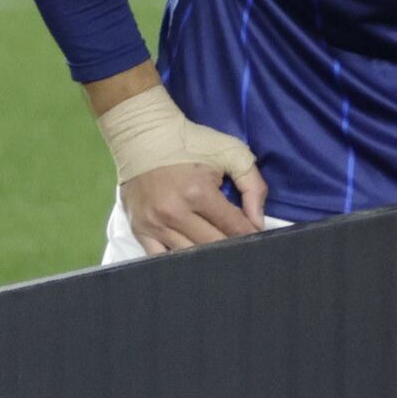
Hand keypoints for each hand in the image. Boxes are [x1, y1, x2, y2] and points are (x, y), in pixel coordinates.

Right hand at [120, 156, 267, 251]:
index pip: (234, 227)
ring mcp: (153, 224)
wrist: (143, 136)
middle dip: (233, 248)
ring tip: (220, 255)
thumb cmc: (191, 143)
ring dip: (208, 258)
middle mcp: (174, 213)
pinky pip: (160, 258)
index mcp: (198, 193)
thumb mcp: (231, 153)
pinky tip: (191, 259)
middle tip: (243, 248)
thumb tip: (258, 222)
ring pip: (189, 256)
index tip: (258, 237)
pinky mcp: (138, 229)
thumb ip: (253, 186)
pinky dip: (178, 261)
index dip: (250, 234)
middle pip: (213, 246)